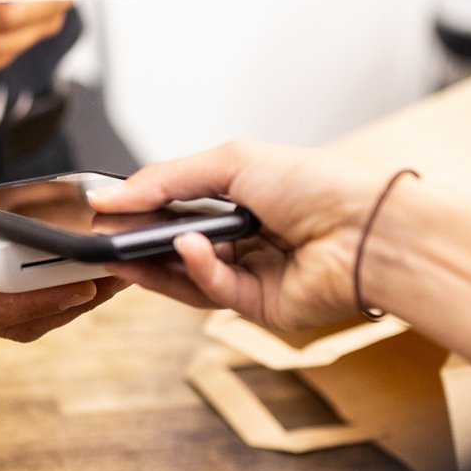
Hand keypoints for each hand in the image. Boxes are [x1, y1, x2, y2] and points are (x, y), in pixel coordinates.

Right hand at [0, 108, 124, 341]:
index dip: (31, 303)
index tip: (78, 289)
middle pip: (9, 317)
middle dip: (64, 304)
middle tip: (120, 278)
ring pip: (18, 303)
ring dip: (66, 291)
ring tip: (118, 268)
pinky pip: (15, 274)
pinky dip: (50, 268)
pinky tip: (84, 250)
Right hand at [88, 140, 383, 333]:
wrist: (364, 229)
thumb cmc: (317, 186)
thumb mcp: (232, 162)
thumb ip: (168, 179)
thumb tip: (112, 195)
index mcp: (244, 200)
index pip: (179, 209)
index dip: (143, 211)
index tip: (107, 210)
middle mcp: (247, 239)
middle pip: (178, 248)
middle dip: (141, 243)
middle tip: (105, 237)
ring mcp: (254, 276)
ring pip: (190, 277)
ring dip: (156, 264)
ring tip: (124, 250)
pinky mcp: (261, 308)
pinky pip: (216, 293)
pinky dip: (198, 271)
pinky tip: (189, 250)